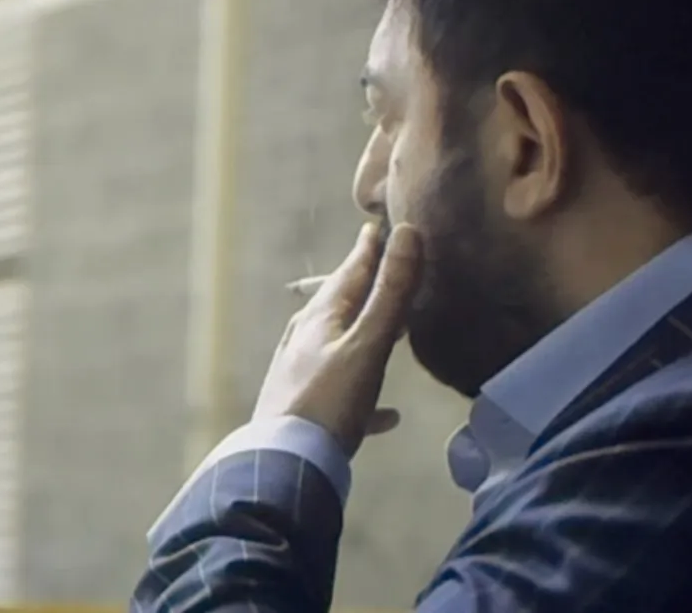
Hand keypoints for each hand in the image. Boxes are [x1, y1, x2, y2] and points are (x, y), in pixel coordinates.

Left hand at [252, 221, 422, 456]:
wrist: (285, 464)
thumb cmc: (329, 400)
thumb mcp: (367, 344)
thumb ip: (390, 292)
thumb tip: (406, 232)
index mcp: (320, 319)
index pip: (349, 273)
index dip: (368, 250)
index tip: (380, 227)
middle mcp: (306, 340)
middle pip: (341, 305)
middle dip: (366, 288)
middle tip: (387, 271)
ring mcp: (303, 375)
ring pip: (340, 344)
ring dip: (365, 333)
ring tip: (393, 331)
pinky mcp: (306, 410)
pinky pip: (344, 394)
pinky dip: (367, 396)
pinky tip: (389, 415)